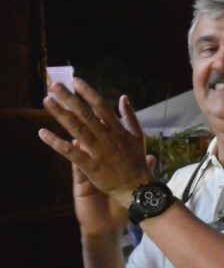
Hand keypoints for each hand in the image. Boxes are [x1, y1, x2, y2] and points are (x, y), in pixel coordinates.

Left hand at [38, 79, 154, 208]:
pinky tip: (42, 133)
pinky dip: (56, 143)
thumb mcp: (138, 135)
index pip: (101, 105)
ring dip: (60, 114)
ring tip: (47, 101)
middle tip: (54, 85)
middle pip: (85, 114)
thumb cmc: (136, 160)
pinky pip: (71, 153)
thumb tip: (123, 97)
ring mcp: (98, 151)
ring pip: (77, 129)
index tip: (76, 81)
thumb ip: (129, 116)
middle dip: (69, 99)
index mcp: (117, 129)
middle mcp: (107, 137)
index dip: (88, 92)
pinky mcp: (91, 166)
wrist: (137, 187)